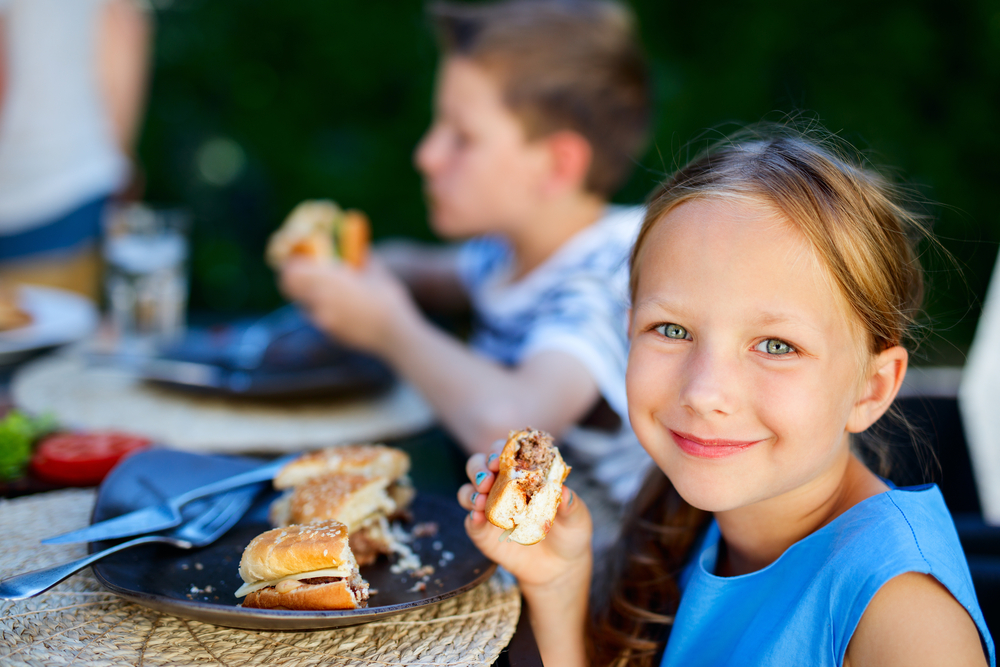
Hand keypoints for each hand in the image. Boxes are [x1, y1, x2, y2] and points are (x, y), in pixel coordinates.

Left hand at [277, 255, 416, 354]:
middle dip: (293, 278)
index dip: (292, 263)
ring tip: (325, 290)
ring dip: (308, 294)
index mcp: (329, 279)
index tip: (297, 259)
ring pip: (303, 303)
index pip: (293, 269)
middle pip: (289, 286)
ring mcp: (323, 318)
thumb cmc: (387, 297)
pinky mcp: (330, 333)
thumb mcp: (375, 271)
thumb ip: (361, 258)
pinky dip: (323, 310)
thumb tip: (357, 248)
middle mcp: (320, 299)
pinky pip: (319, 318)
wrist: (393, 333)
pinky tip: (342, 309)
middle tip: (303, 273)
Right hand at [457, 442, 592, 593]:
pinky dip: (471, 517)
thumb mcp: (576, 518)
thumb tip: (563, 489)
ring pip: (468, 491)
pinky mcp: (483, 533)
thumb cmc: (569, 532)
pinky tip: (478, 517)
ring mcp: (490, 509)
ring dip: (471, 491)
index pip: (507, 453)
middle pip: (479, 466)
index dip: (500, 450)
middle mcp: (502, 487)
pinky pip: (471, 522)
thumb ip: (570, 504)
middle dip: (479, 467)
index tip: (501, 458)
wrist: (560, 567)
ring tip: (481, 499)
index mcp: (523, 474)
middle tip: (488, 478)